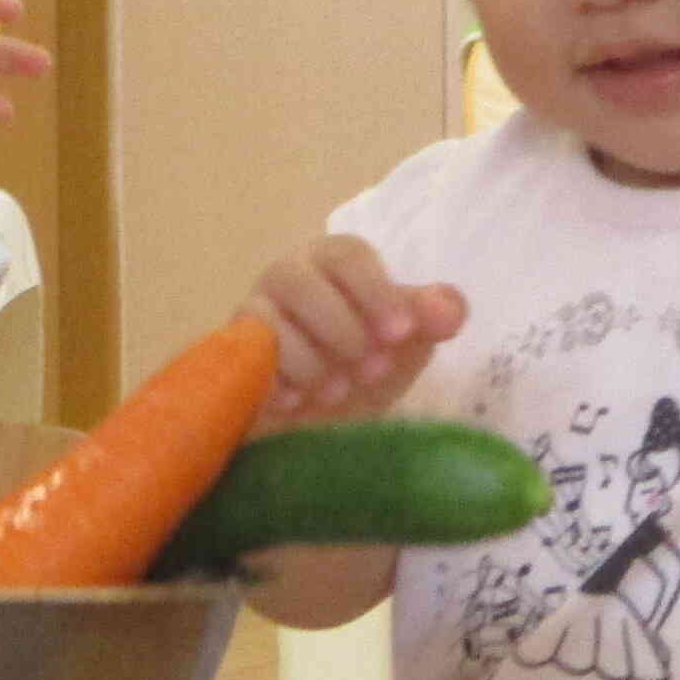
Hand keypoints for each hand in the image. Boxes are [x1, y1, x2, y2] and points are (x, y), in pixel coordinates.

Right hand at [247, 236, 465, 426]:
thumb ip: (430, 319)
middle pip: (303, 282)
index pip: (349, 255)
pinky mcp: (231, 354)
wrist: (320, 424)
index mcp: (334, 262)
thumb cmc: (365, 367)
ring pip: (270, 321)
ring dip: (311, 362)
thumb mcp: (405, 346)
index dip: (376, 292)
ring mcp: (254, 313)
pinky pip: (244, 360)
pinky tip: (297, 403)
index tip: (401, 334)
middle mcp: (288, 276)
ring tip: (336, 393)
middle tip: (372, 370)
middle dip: (342, 330)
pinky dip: (276, 383)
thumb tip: (447, 309)